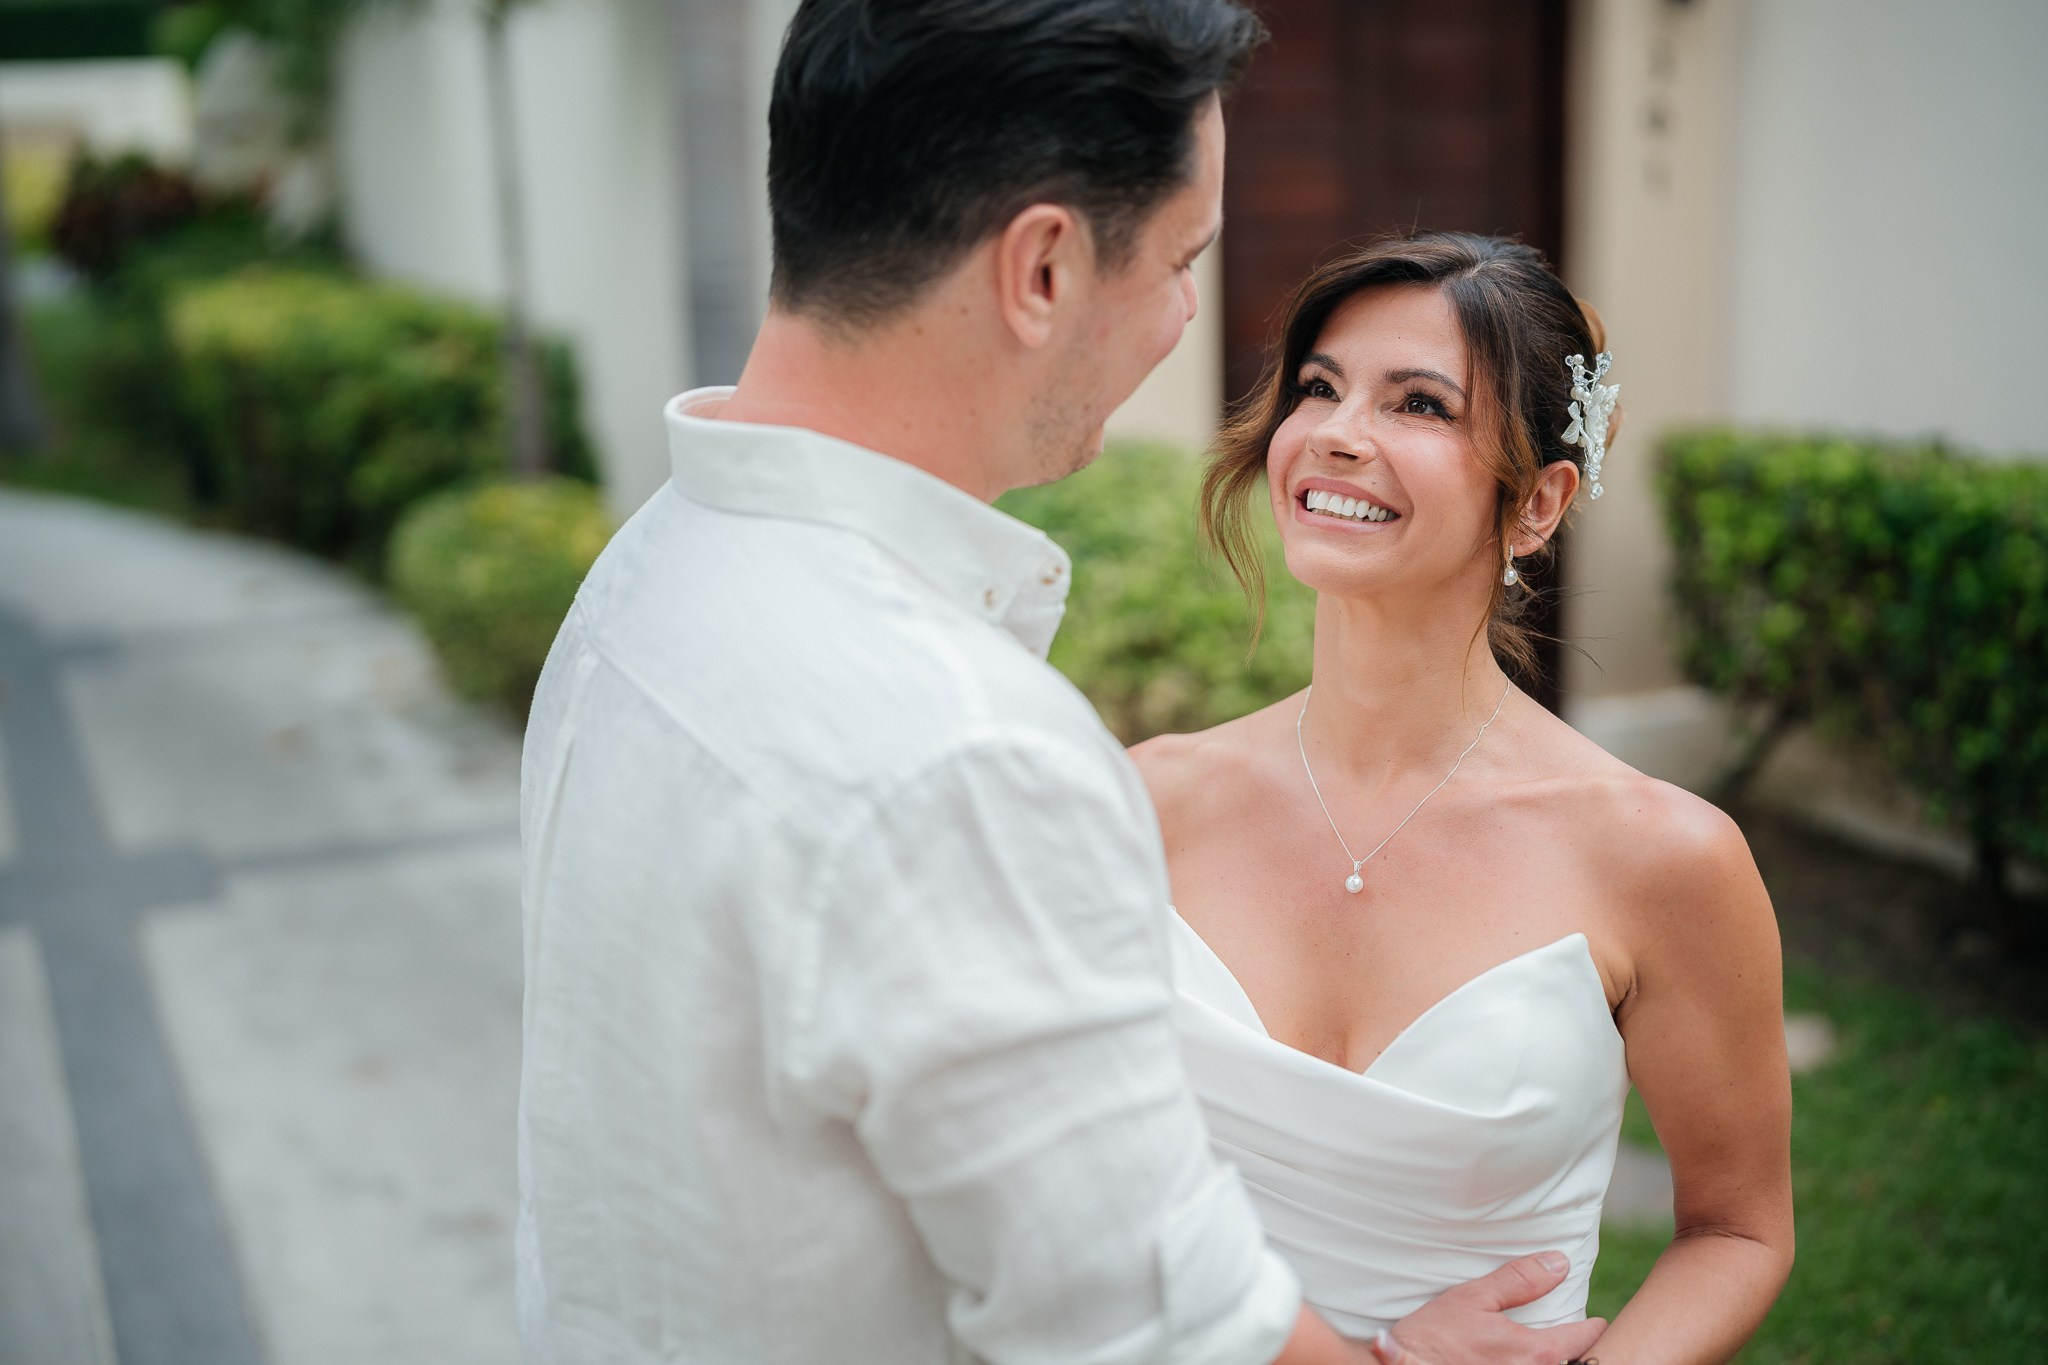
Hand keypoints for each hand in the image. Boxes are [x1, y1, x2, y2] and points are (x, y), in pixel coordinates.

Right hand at [1366, 1252, 1606, 1364]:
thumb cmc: (1434, 1337)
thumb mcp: (1473, 1298)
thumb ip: (1519, 1281)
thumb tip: (1559, 1263)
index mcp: (1535, 1352)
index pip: (1581, 1339)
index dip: (1593, 1328)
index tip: (1599, 1322)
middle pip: (1571, 1363)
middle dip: (1577, 1351)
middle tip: (1580, 1339)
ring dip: (1555, 1360)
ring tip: (1555, 1352)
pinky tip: (1516, 1358)